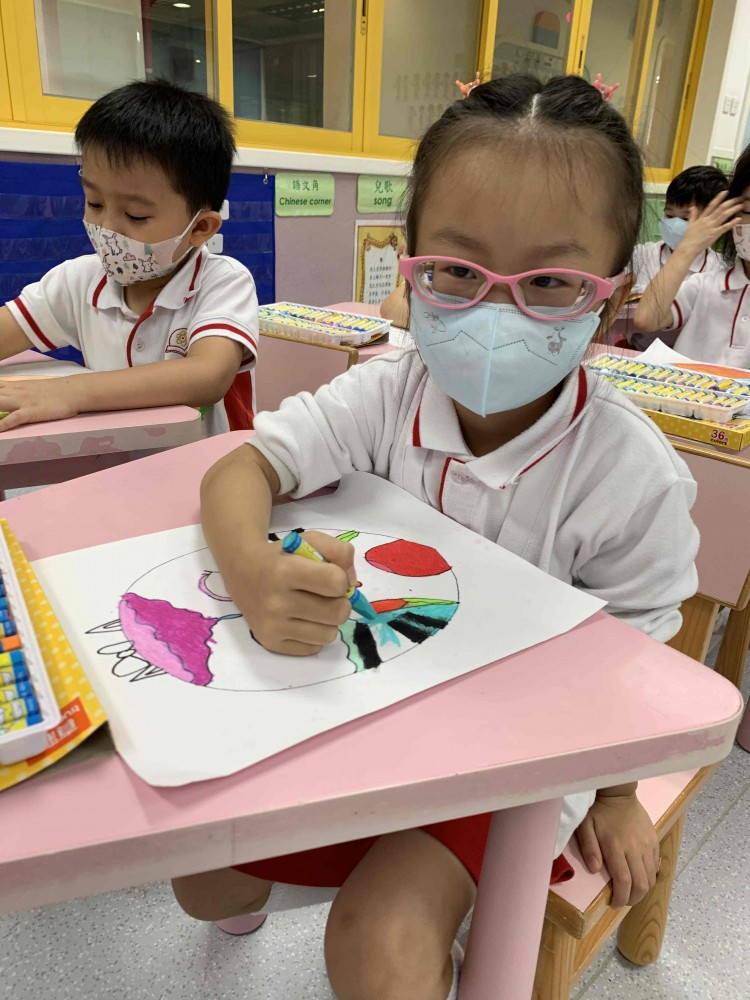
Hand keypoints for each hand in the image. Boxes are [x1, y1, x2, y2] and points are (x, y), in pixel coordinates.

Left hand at [0, 376, 82, 430]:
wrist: (73, 390)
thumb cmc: (54, 391)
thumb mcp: (31, 388)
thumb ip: (15, 392)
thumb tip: (6, 397)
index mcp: (13, 386)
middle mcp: (13, 392)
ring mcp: (22, 401)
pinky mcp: (32, 411)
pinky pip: (14, 418)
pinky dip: (3, 424)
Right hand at [222, 530, 354, 656]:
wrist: (242, 570)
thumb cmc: (282, 555)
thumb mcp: (310, 540)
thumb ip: (340, 552)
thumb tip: (352, 585)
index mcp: (285, 571)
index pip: (336, 583)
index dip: (341, 579)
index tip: (330, 576)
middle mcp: (276, 602)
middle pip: (337, 613)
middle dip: (340, 602)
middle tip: (327, 595)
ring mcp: (272, 626)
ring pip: (329, 635)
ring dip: (328, 621)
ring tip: (315, 608)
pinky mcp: (270, 643)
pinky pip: (313, 649)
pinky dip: (315, 635)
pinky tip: (303, 620)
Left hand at [576, 792, 659, 907]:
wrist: (619, 792)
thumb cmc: (598, 811)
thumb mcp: (585, 826)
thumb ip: (589, 848)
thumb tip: (595, 871)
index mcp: (616, 846)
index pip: (624, 881)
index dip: (621, 898)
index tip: (614, 904)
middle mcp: (635, 848)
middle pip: (641, 884)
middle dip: (633, 899)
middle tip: (623, 902)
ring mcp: (647, 845)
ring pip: (651, 877)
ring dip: (642, 890)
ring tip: (631, 893)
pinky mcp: (654, 840)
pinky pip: (656, 865)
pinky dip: (650, 876)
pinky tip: (640, 877)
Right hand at [679, 191, 743, 257]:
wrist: (688, 248)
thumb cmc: (688, 238)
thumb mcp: (689, 224)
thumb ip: (692, 215)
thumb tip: (692, 206)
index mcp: (702, 218)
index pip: (711, 205)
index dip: (719, 198)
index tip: (725, 191)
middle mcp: (708, 220)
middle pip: (721, 208)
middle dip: (731, 202)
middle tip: (739, 198)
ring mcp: (712, 227)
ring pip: (724, 215)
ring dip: (733, 209)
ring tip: (741, 205)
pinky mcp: (714, 234)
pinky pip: (724, 227)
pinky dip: (732, 223)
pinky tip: (738, 219)